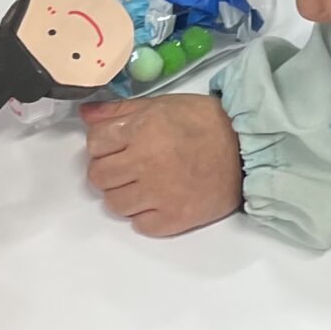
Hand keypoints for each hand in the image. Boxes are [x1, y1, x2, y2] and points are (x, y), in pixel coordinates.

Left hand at [78, 93, 242, 237]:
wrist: (245, 149)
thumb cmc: (202, 122)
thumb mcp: (160, 104)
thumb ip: (119, 110)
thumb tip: (85, 115)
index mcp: (141, 130)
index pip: (94, 143)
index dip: (102, 144)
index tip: (115, 145)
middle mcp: (145, 163)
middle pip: (98, 176)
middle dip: (108, 169)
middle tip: (126, 165)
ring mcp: (159, 194)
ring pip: (114, 204)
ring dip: (123, 194)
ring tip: (143, 183)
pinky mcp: (174, 218)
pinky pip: (140, 224)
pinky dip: (145, 215)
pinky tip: (158, 200)